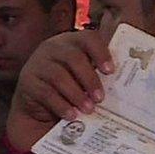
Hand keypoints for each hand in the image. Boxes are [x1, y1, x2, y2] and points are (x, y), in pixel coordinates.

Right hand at [7, 15, 117, 152]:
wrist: (38, 102)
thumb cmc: (69, 86)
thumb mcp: (83, 76)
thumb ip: (98, 73)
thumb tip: (127, 84)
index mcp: (71, 42)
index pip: (88, 38)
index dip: (101, 52)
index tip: (111, 71)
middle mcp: (53, 48)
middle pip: (73, 57)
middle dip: (90, 79)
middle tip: (101, 97)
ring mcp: (37, 63)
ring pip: (59, 76)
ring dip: (77, 95)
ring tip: (89, 109)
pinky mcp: (27, 82)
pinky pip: (46, 93)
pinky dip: (61, 105)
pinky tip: (72, 115)